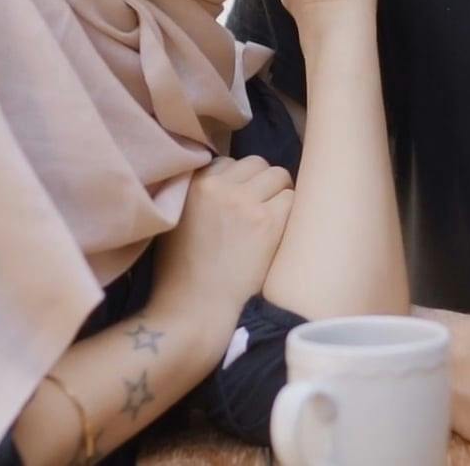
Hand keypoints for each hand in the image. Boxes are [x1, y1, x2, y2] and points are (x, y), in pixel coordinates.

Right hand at [151, 156, 293, 314]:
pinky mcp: (268, 222)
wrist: (195, 307)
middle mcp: (219, 186)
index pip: (229, 163)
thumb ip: (198, 194)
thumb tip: (228, 178)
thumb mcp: (177, 218)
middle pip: (257, 164)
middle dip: (261, 184)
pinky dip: (290, 214)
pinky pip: (293, 199)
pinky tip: (279, 233)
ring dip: (279, 195)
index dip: (237, 183)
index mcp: (194, 184)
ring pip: (279, 176)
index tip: (237, 205)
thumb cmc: (181, 271)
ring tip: (270, 222)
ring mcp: (245, 202)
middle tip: (258, 212)